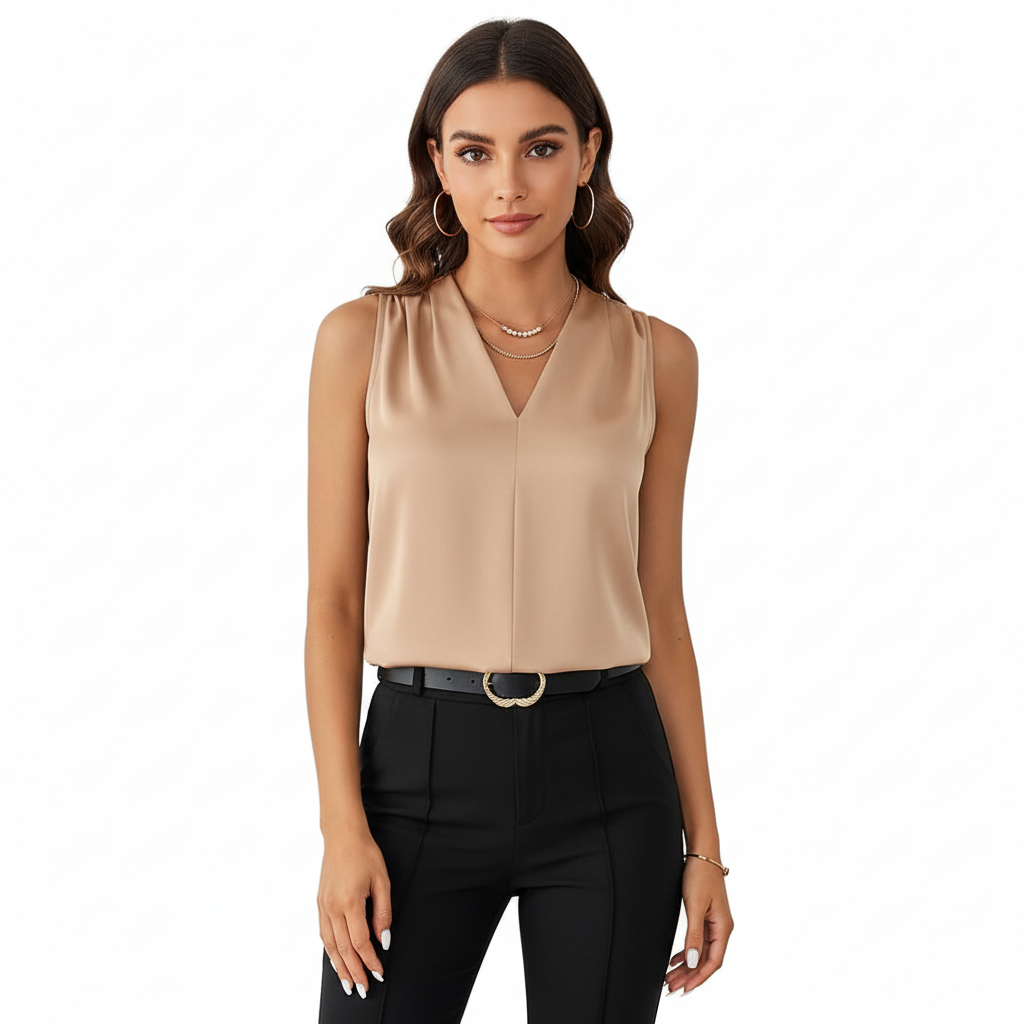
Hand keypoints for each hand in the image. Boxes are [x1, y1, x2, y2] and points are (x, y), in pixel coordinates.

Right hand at [318, 829, 391, 998]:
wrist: (342, 836)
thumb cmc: (365, 854)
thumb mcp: (382, 881)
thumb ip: (383, 912)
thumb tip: (383, 939)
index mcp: (350, 903)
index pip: (361, 942)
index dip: (370, 961)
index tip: (379, 973)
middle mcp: (333, 908)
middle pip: (344, 949)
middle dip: (354, 971)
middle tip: (362, 989)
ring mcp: (323, 906)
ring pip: (330, 945)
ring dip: (339, 966)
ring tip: (347, 983)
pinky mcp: (319, 902)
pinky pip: (323, 933)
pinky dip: (330, 950)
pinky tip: (335, 959)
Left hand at [663, 857, 732, 996]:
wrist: (702, 854)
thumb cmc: (701, 876)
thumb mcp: (694, 906)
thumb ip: (694, 935)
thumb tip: (693, 962)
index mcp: (723, 928)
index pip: (712, 962)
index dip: (698, 978)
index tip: (684, 989)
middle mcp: (721, 928)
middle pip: (705, 960)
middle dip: (689, 975)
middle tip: (671, 987)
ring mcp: (714, 923)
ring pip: (700, 952)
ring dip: (686, 966)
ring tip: (670, 977)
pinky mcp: (706, 917)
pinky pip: (698, 941)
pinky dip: (687, 952)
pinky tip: (676, 960)